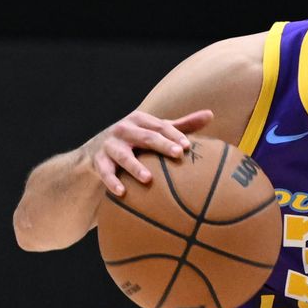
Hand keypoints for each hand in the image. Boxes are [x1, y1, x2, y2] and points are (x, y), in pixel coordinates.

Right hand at [86, 109, 214, 198]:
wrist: (97, 149)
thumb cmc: (136, 139)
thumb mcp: (155, 130)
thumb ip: (181, 125)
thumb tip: (210, 115)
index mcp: (140, 120)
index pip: (161, 126)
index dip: (174, 135)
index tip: (187, 146)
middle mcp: (124, 129)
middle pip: (145, 137)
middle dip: (161, 145)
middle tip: (177, 154)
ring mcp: (110, 145)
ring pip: (123, 155)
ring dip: (135, 167)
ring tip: (148, 179)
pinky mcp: (99, 161)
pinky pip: (105, 172)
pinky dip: (112, 182)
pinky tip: (122, 192)